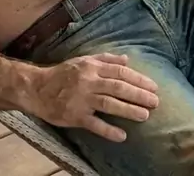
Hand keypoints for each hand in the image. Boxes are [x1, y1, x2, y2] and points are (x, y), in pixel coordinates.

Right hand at [29, 53, 158, 141]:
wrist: (38, 88)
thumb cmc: (63, 73)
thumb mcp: (83, 60)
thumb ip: (105, 59)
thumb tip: (127, 59)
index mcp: (91, 67)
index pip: (119, 72)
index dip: (138, 79)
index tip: (153, 86)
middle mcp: (88, 81)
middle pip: (118, 87)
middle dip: (138, 94)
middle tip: (155, 102)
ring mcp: (82, 99)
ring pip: (109, 104)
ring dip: (128, 110)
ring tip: (145, 115)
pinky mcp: (75, 116)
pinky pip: (94, 124)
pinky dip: (108, 130)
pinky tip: (122, 135)